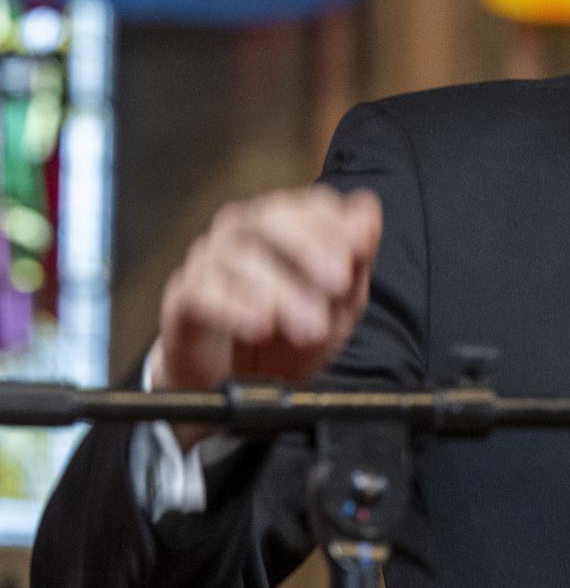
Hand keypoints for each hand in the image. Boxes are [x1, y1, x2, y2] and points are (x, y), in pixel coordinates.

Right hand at [155, 186, 380, 445]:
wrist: (243, 383)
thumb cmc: (293, 335)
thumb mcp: (340, 305)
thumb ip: (356, 259)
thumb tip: (368, 212)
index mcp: (289, 225)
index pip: (312, 204)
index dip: (335, 226)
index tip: (356, 256)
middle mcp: (245, 232)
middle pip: (270, 217)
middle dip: (308, 247)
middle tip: (336, 283)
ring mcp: (210, 260)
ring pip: (238, 256)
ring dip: (279, 289)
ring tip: (309, 325)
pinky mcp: (183, 296)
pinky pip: (201, 290)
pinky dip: (233, 307)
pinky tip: (259, 325)